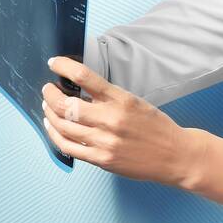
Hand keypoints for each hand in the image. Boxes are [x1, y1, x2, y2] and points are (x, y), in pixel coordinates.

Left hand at [41, 56, 207, 188]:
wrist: (176, 156)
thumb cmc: (158, 128)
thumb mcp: (137, 103)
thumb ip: (109, 98)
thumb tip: (79, 90)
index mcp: (122, 100)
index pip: (84, 77)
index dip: (63, 67)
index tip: (55, 63)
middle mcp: (111, 119)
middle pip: (65, 104)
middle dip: (49, 93)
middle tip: (47, 89)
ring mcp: (104, 141)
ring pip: (62, 125)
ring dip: (49, 113)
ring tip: (47, 107)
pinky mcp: (101, 159)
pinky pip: (68, 147)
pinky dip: (54, 135)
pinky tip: (52, 127)